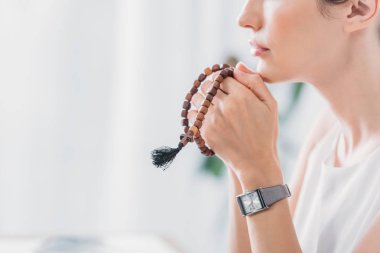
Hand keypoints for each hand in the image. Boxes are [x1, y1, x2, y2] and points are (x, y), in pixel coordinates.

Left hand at [188, 62, 280, 180]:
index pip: (223, 77)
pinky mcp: (205, 131)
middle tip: (216, 93)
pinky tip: (204, 116)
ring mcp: (213, 119)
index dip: (223, 79)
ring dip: (201, 98)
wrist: (255, 161)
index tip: (225, 84)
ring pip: (197, 98)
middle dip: (211, 87)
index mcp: (242, 96)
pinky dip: (195, 113)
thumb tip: (238, 66)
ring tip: (209, 104)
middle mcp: (225, 105)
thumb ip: (255, 82)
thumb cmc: (265, 132)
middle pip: (208, 86)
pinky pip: (192, 115)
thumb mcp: (269, 105)